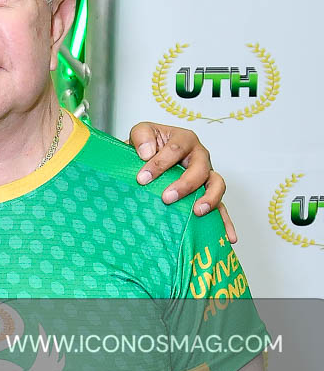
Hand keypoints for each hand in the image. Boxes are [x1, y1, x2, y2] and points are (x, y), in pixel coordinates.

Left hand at [128, 122, 236, 243]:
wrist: (146, 159)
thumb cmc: (146, 147)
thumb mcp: (141, 132)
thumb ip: (142, 137)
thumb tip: (147, 152)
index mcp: (184, 140)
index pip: (176, 149)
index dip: (159, 163)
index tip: (142, 179)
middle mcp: (199, 157)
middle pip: (200, 169)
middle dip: (185, 184)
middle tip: (166, 198)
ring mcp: (206, 176)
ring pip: (217, 185)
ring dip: (210, 199)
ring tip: (198, 212)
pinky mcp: (207, 194)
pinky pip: (221, 208)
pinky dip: (225, 222)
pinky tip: (229, 237)